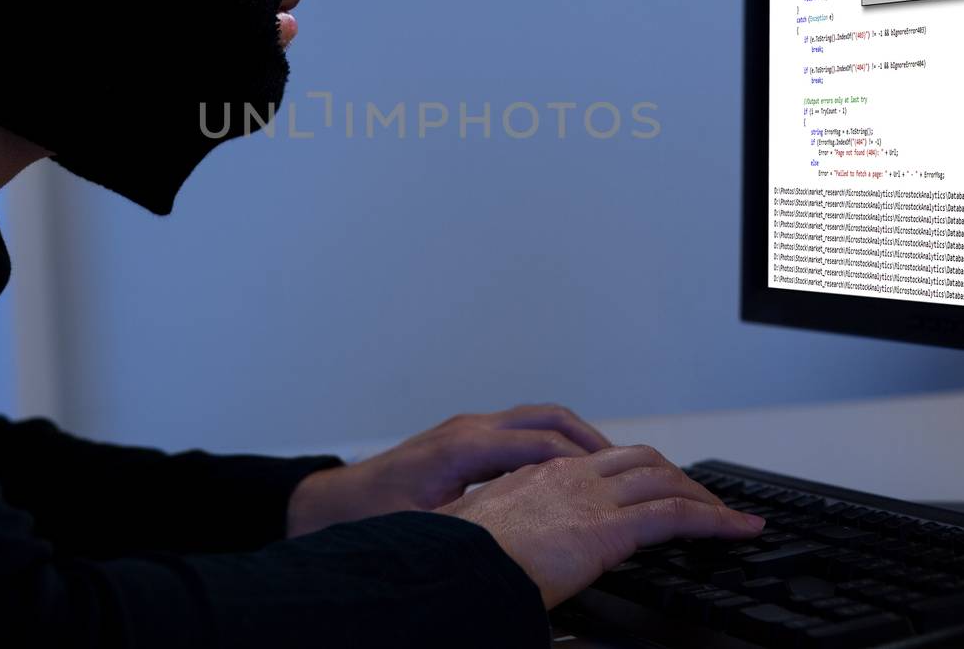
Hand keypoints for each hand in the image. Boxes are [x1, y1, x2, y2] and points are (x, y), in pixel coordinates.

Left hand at [286, 403, 611, 536]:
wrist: (331, 504)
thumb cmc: (372, 519)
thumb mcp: (423, 530)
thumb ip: (470, 529)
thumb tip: (510, 544)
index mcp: (464, 448)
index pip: (541, 446)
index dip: (584, 462)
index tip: (619, 480)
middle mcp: (471, 429)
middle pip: (549, 420)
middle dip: (593, 442)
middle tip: (631, 468)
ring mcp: (469, 428)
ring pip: (539, 419)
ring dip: (577, 438)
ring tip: (611, 467)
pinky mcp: (466, 439)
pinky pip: (523, 430)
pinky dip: (554, 443)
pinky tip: (569, 470)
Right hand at [435, 444, 764, 608]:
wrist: (445, 566)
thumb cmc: (454, 558)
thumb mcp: (482, 534)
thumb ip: (507, 531)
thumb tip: (509, 549)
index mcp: (535, 477)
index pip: (596, 463)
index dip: (630, 472)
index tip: (646, 488)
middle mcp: (567, 476)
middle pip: (638, 459)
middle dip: (674, 475)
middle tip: (697, 497)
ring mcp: (589, 497)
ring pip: (663, 479)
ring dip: (699, 494)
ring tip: (725, 515)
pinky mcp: (607, 529)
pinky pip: (675, 515)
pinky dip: (714, 519)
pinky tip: (736, 529)